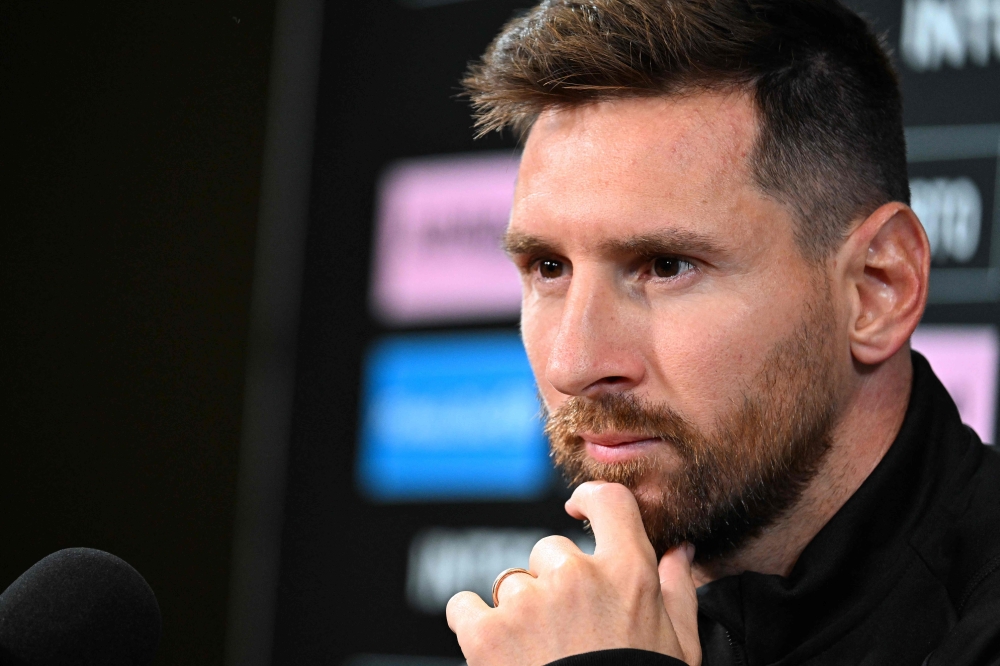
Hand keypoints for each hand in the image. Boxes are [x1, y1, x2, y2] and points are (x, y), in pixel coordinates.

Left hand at [446, 481, 700, 665]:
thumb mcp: (678, 646)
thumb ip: (677, 591)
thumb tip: (680, 552)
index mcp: (627, 574)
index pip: (609, 502)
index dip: (589, 500)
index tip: (578, 511)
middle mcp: (575, 577)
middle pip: (551, 551)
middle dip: (554, 583)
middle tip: (567, 632)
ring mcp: (527, 602)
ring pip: (511, 583)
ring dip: (519, 612)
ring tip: (539, 654)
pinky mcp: (487, 632)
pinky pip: (465, 606)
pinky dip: (473, 625)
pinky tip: (497, 651)